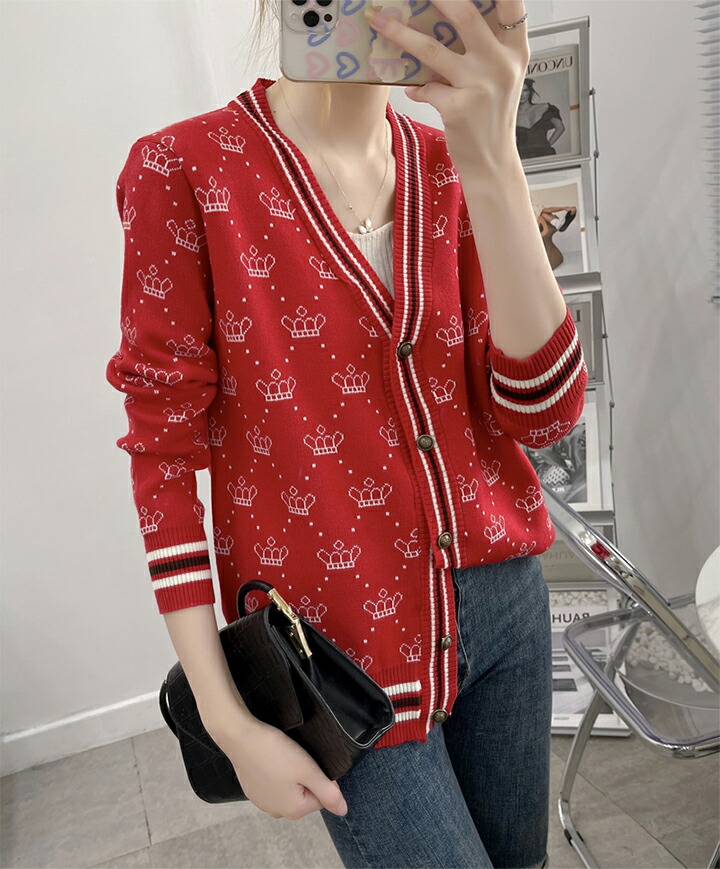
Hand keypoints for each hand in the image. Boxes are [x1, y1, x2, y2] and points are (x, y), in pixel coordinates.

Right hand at [206, 715, 349, 819]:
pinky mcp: (252, 790)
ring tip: (282, 756)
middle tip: (295, 757)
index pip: (321, 797)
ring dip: (289, 773)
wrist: (240, 737)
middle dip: (304, 775)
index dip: (318, 775)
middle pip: (305, 794)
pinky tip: (270, 758)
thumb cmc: (275, 752)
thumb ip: (328, 792)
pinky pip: (273, 783)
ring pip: (289, 787)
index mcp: (294, 810)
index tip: (307, 761)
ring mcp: (262, 802)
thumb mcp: (308, 770)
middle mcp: (277, 812)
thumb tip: (343, 811)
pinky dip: (275, 772)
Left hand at [367, 0, 528, 174]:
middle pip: (465, 15)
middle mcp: (500, 64)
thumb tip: (448, 18)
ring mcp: (479, 86)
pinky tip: (413, 88)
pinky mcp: (458, 108)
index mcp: (515, 51)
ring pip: (432, 50)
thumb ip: (485, 49)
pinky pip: (425, 88)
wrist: (492, 162)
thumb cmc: (492, 117)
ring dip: (400, 33)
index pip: (513, 6)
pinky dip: (416, 88)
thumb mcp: (500, 78)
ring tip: (379, 20)